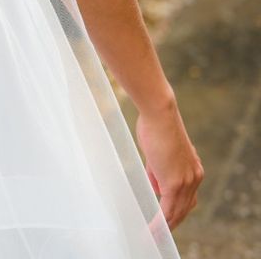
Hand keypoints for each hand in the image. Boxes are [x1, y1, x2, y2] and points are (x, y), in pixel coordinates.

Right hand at [135, 95, 203, 229]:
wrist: (160, 114)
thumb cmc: (156, 126)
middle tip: (159, 231)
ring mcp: (186, 181)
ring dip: (165, 225)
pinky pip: (167, 210)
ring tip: (153, 233)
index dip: (177, 209)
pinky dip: (160, 222)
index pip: (188, 197)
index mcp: (194, 169)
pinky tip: (152, 229)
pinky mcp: (174, 183)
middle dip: (172, 222)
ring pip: (177, 212)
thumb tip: (156, 185)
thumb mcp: (160, 153)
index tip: (167, 217)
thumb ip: (160, 171)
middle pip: (185, 209)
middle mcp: (195, 177)